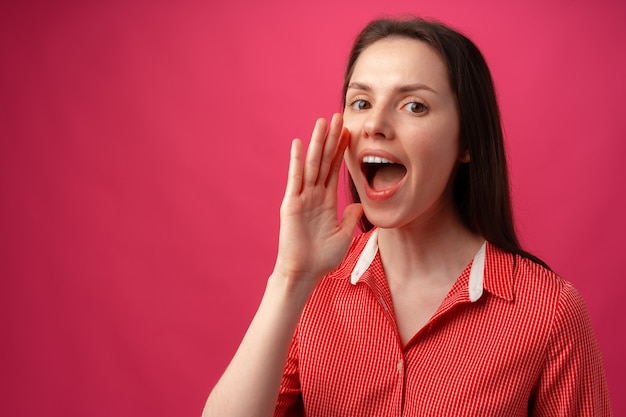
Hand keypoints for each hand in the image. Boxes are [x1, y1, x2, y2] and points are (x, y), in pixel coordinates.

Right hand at [272, 113, 362, 289]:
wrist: (304, 272)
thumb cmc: (322, 258)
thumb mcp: (343, 236)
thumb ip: (351, 218)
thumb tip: (361, 206)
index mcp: (326, 201)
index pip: (335, 170)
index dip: (342, 151)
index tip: (349, 132)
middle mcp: (313, 195)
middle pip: (324, 161)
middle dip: (332, 139)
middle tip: (338, 116)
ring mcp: (301, 197)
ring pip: (312, 164)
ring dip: (317, 143)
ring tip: (322, 122)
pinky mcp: (291, 204)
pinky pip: (295, 179)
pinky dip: (296, 161)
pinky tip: (299, 144)